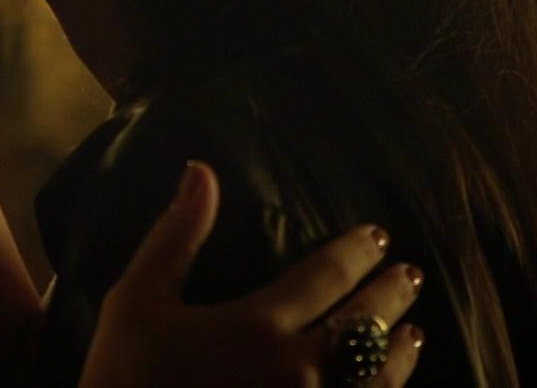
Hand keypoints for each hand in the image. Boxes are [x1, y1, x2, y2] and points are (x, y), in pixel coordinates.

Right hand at [78, 161, 424, 387]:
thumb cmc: (123, 379)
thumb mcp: (138, 301)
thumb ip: (177, 235)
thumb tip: (201, 170)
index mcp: (258, 326)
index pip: (328, 277)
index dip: (357, 252)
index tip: (377, 238)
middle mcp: (297, 372)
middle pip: (364, 325)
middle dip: (390, 295)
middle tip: (409, 276)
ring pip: (377, 381)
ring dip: (400, 353)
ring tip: (413, 334)